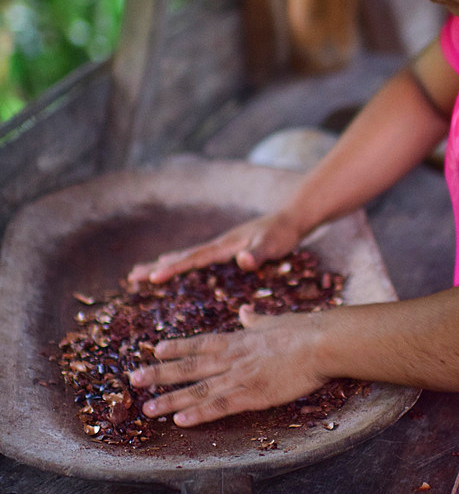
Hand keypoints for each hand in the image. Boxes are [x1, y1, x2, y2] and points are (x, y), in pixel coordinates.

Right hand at [127, 211, 303, 286]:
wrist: (291, 217)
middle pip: (183, 256)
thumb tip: (242, 259)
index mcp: (225, 245)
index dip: (173, 268)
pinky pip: (198, 258)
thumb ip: (259, 253)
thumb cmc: (283, 234)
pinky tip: (177, 266)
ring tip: (143, 272)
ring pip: (187, 255)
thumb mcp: (274, 246)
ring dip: (165, 263)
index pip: (194, 258)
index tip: (152, 277)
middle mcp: (219, 244)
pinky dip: (181, 262)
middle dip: (157, 266)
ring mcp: (222, 245)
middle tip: (132, 276)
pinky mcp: (227, 248)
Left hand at [128, 306, 326, 425]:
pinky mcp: (253, 395)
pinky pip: (220, 406)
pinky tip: (180, 420)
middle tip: (134, 378)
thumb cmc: (303, 330)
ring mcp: (240, 377)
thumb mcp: (274, 321)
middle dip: (160, 374)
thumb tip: (244, 311)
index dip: (177, 348)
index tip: (155, 350)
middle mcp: (232, 358)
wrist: (320, 342)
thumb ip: (255, 320)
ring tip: (147, 407)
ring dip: (171, 399)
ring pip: (198, 389)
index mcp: (238, 340)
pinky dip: (198, 413)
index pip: (200, 343)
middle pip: (190, 367)